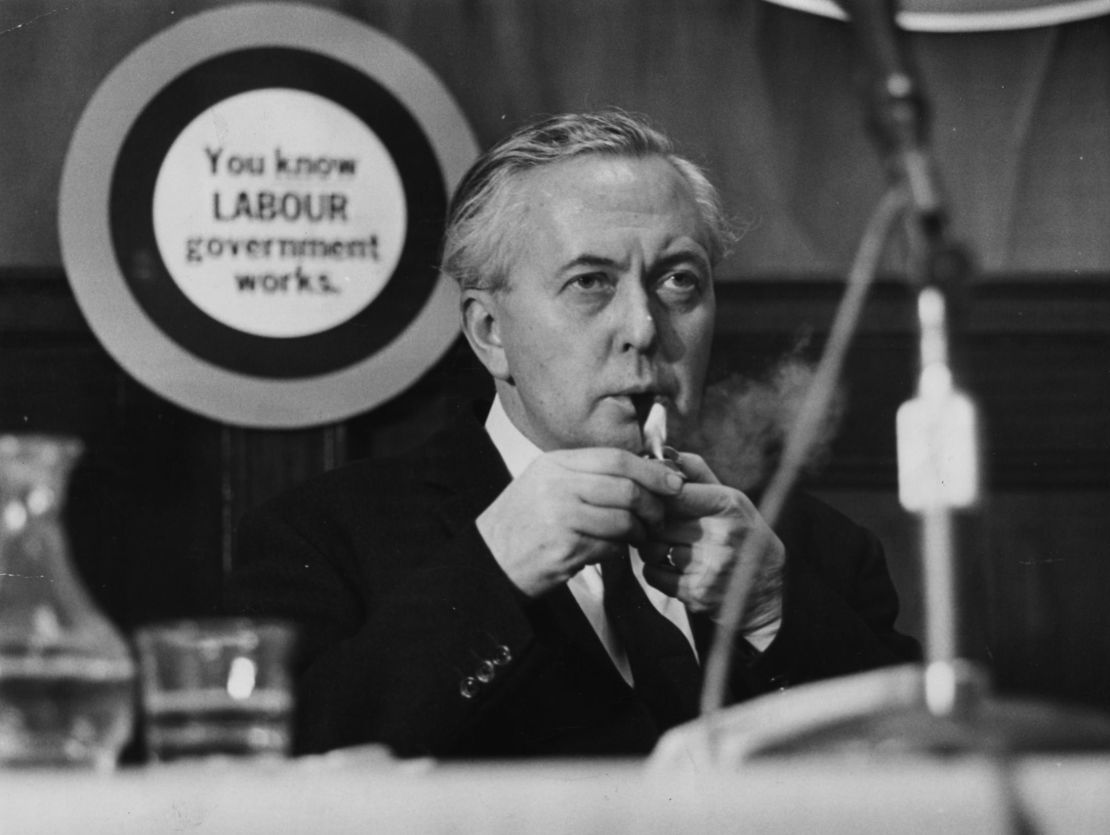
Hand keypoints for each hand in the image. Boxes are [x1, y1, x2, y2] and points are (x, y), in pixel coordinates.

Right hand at [477, 448, 686, 596]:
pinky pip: (609, 547)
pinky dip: (619, 550)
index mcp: (554, 465)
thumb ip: (586, 475)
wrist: (487, 561)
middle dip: (653, 504)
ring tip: (638, 537)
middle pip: (626, 488)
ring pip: (623, 519)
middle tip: (659, 517)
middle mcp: (556, 486)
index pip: (615, 459)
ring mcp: (559, 518)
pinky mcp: (564, 550)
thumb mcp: (545, 484)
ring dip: (639, 531)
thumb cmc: (522, 523)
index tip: (673, 482)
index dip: (651, 471)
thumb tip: (641, 472)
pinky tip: (612, 551)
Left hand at [640, 452, 783, 629]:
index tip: (657, 500)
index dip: (657, 496)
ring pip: (651, 548)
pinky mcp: (697, 593)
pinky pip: (652, 574)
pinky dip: (655, 571)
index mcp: (728, 505)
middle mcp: (721, 535)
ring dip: (652, 548)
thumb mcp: (732, 501)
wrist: (767, 593)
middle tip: (661, 527)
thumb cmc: (744, 538)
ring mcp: (710, 567)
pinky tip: (672, 569)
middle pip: (659, 521)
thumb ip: (699, 475)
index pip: (673, 491)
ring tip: (667, 547)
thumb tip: (667, 452)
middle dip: (654, 524)